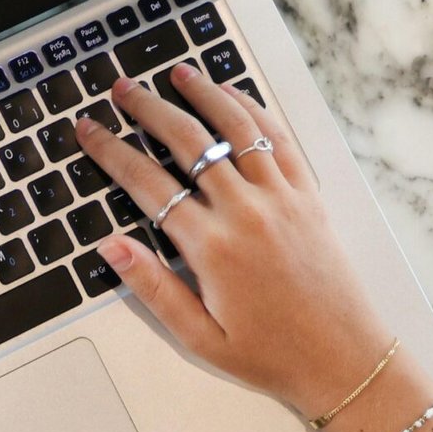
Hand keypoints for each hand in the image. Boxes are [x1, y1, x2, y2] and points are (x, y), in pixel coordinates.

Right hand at [74, 65, 398, 419]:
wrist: (343, 359)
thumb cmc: (271, 354)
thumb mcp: (199, 337)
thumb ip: (153, 288)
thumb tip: (111, 248)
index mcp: (211, 247)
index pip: (147, 184)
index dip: (111, 152)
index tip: (89, 131)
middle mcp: (245, 212)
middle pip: (187, 141)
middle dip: (148, 109)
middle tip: (123, 89)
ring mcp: (281, 198)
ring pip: (235, 127)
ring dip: (203, 94)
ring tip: (178, 72)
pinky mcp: (308, 196)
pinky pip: (278, 139)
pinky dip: (254, 110)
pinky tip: (235, 95)